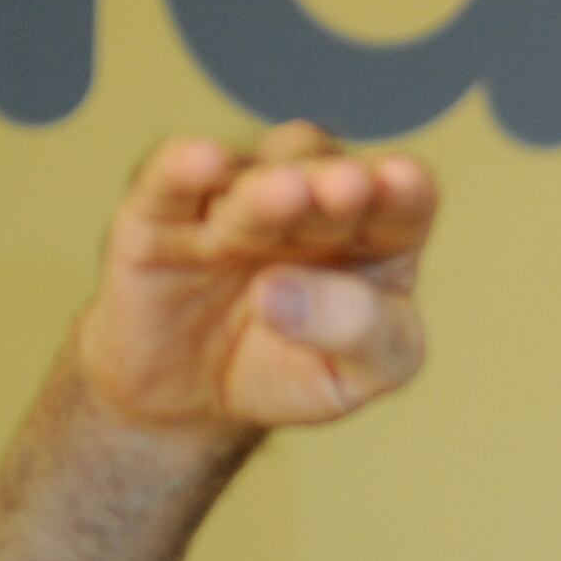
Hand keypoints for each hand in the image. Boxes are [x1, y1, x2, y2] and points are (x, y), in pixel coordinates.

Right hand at [74, 123, 436, 438]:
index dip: (403, 191)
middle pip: (323, 176)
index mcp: (373, 231)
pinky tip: (199, 161)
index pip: (401, 202)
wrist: (188, 399)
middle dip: (334, 185)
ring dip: (266, 189)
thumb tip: (288, 292)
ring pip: (248, 178)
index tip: (404, 183)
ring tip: (286, 192)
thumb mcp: (351, 376)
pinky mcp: (157, 218)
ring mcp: (228, 202)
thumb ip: (356, 334)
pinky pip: (165, 187)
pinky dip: (179, 171)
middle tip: (346, 188)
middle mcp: (304, 199)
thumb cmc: (289, 370)